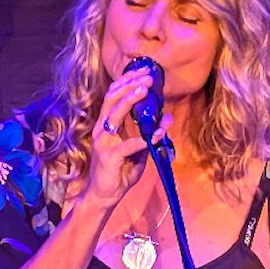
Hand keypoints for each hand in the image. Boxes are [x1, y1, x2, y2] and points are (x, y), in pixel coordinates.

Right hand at [83, 67, 173, 206]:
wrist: (103, 196)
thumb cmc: (120, 172)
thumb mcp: (139, 151)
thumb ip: (151, 135)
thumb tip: (167, 117)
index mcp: (107, 125)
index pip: (114, 96)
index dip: (127, 82)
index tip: (143, 73)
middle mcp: (102, 129)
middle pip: (113, 99)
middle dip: (130, 85)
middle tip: (147, 76)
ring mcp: (103, 142)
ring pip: (114, 114)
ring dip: (130, 100)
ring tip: (144, 89)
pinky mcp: (109, 157)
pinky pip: (128, 145)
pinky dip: (143, 139)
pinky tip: (157, 135)